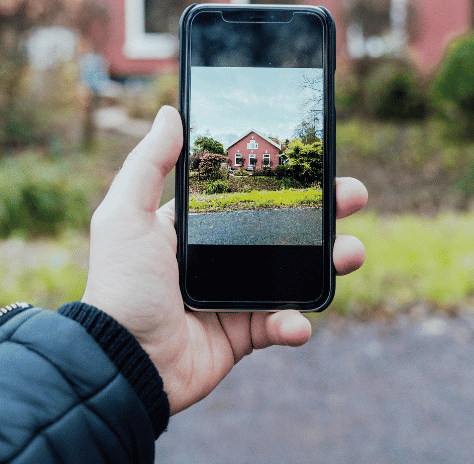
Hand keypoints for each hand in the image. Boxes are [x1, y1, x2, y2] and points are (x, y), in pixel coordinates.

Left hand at [82, 106, 367, 413]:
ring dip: (330, 263)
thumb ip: (149, 163)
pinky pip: (279, 324)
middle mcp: (219, 258)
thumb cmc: (121, 285)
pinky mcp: (242, 334)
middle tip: (353, 197)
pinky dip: (294, 324)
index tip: (316, 161)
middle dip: (324, 213)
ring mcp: (234, 296)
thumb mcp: (126, 214)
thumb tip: (169, 112)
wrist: (123, 362)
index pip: (249, 194)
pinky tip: (295, 323)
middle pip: (283, 229)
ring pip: (295, 274)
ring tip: (352, 252)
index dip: (284, 178)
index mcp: (196, 227)